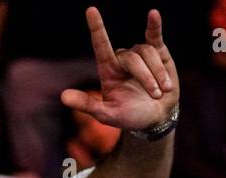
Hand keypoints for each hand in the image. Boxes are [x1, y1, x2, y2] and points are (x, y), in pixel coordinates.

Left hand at [61, 8, 178, 131]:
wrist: (155, 118)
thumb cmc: (129, 117)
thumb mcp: (106, 114)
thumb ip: (87, 105)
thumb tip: (63, 96)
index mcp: (107, 70)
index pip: (100, 45)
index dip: (96, 28)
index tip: (91, 10)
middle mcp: (122, 60)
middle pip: (131, 57)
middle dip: (145, 76)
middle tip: (155, 95)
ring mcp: (140, 55)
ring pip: (147, 53)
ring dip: (156, 73)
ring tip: (161, 91)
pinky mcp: (158, 52)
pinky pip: (155, 36)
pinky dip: (155, 25)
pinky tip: (153, 14)